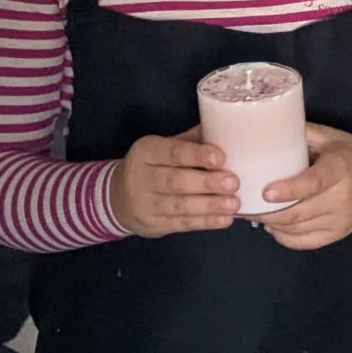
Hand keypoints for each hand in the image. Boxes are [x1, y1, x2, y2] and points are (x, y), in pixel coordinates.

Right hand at [110, 128, 239, 236]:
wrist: (118, 199)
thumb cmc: (152, 166)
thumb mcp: (163, 148)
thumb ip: (191, 141)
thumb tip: (224, 128)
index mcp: (146, 151)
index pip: (172, 152)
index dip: (196, 155)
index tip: (220, 157)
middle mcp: (142, 177)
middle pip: (175, 181)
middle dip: (206, 182)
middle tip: (232, 182)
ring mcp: (146, 204)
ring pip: (180, 205)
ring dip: (209, 205)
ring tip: (233, 203)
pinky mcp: (154, 225)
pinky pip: (181, 223)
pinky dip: (205, 222)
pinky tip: (224, 219)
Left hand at [256, 124, 351, 250]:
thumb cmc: (348, 153)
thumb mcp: (329, 136)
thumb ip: (300, 134)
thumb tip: (265, 129)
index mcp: (339, 169)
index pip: (313, 183)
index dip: (288, 190)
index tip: (265, 192)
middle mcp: (342, 197)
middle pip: (299, 213)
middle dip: (267, 213)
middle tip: (244, 205)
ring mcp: (341, 220)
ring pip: (298, 230)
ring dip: (272, 224)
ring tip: (254, 214)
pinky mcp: (339, 234)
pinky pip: (306, 242)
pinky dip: (284, 237)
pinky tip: (274, 226)